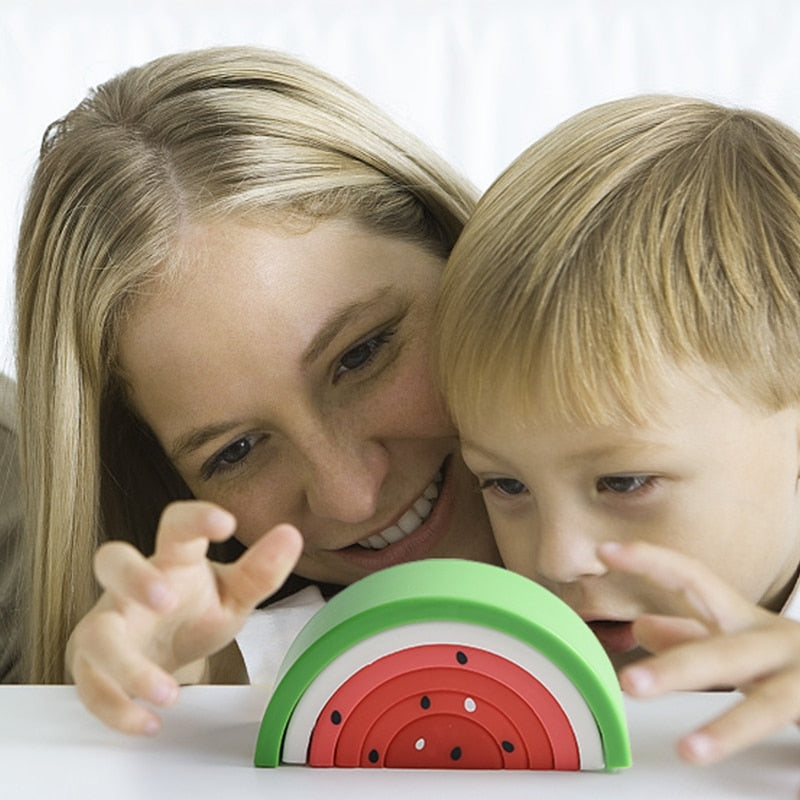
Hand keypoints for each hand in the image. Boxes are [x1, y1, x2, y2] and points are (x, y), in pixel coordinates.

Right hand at [65, 500, 302, 735]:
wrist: (163, 654)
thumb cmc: (195, 612)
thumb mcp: (233, 595)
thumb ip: (261, 571)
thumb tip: (291, 535)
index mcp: (174, 560)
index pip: (177, 526)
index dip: (196, 519)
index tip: (225, 522)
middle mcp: (133, 586)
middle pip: (112, 560)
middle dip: (134, 577)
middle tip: (165, 599)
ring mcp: (109, 623)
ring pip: (96, 633)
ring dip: (127, 664)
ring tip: (168, 693)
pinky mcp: (92, 665)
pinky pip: (90, 686)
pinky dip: (117, 708)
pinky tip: (150, 721)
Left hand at [598, 541, 799, 763]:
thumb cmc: (788, 657)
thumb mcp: (739, 639)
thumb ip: (691, 635)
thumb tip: (641, 627)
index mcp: (745, 620)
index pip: (692, 578)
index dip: (650, 561)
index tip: (604, 550)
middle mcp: (776, 643)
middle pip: (724, 652)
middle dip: (678, 669)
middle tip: (629, 684)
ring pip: (770, 705)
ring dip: (729, 728)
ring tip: (689, 751)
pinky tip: (791, 793)